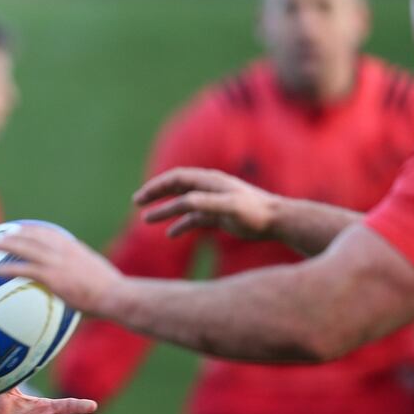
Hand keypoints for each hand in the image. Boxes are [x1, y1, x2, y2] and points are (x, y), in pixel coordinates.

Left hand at [0, 226, 122, 316]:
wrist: (116, 295)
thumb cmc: (110, 291)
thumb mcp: (95, 273)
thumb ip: (82, 272)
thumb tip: (77, 282)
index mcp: (75, 248)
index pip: (49, 232)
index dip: (32, 229)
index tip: (20, 228)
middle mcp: (64, 250)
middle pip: (34, 236)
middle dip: (15, 233)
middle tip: (0, 233)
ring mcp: (58, 262)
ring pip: (26, 248)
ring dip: (7, 244)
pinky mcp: (53, 277)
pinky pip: (25, 270)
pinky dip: (9, 268)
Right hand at [133, 167, 280, 238]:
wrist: (277, 221)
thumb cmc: (254, 212)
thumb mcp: (229, 207)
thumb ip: (206, 203)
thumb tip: (182, 201)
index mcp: (209, 181)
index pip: (176, 178)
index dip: (156, 186)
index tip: (140, 197)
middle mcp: (209, 188)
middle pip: (176, 187)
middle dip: (155, 194)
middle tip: (136, 202)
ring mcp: (213, 202)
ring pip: (182, 204)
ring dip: (164, 210)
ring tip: (146, 220)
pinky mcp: (219, 216)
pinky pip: (194, 218)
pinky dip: (181, 224)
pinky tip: (171, 235)